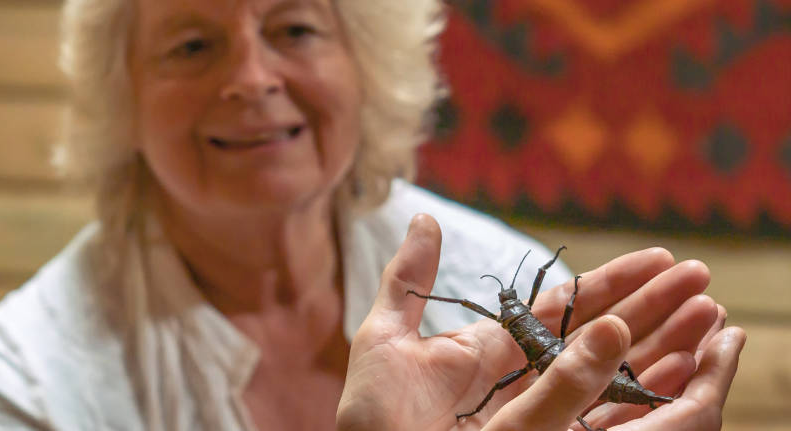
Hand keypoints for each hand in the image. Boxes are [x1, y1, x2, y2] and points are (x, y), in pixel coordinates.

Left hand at [336, 214, 743, 429]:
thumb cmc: (373, 417)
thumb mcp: (384, 342)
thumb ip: (410, 284)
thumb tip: (424, 218)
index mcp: (489, 353)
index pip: (561, 309)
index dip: (611, 283)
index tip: (659, 258)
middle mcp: (521, 384)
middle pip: (599, 338)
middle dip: (652, 309)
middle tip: (701, 279)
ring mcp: (537, 417)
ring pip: (612, 377)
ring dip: (661, 347)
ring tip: (708, 318)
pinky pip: (605, 425)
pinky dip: (643, 400)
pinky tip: (681, 375)